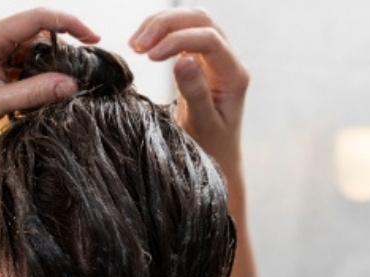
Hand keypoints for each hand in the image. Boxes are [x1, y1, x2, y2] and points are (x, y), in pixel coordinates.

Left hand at [0, 8, 99, 147]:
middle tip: (73, 80)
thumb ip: (36, 92)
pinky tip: (29, 98)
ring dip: (42, 70)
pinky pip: (17, 62)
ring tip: (47, 96)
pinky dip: (28, 77)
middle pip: (37, 34)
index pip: (40, 18)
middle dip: (59, 55)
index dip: (71, 25)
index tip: (94, 39)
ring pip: (28, 51)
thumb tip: (72, 84)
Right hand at [130, 8, 248, 173]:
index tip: (148, 57)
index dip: (177, 41)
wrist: (217, 162)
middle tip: (136, 44)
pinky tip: (142, 46)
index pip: (209, 39)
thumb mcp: (202, 126)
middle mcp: (227, 61)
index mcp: (234, 76)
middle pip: (201, 20)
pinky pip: (182, 34)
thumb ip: (195, 93)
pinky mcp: (200, 62)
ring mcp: (214, 60)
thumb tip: (184, 60)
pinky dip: (160, 34)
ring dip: (161, 25)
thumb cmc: (211, 150)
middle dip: (166, 24)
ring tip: (135, 44)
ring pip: (191, 22)